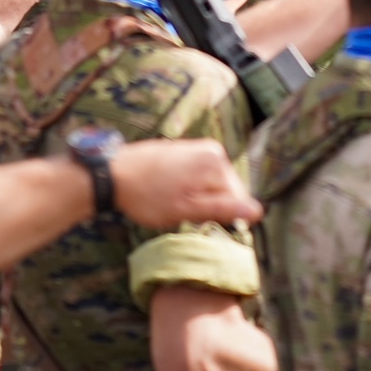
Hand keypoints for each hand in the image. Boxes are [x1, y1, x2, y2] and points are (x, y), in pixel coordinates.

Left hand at [104, 137, 261, 228]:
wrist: (112, 173)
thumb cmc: (147, 195)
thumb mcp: (186, 209)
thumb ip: (223, 209)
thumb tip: (258, 211)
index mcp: (217, 163)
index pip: (239, 199)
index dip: (221, 217)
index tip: (198, 222)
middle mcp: (213, 150)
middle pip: (226, 191)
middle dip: (210, 206)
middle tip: (183, 214)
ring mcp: (199, 147)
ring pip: (212, 185)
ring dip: (199, 199)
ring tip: (174, 204)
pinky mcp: (186, 150)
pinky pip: (200, 176)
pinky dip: (191, 189)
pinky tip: (170, 194)